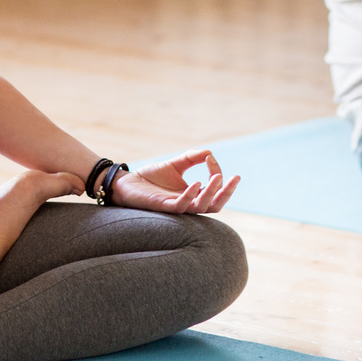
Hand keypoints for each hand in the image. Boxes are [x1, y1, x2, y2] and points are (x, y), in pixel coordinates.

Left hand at [109, 150, 238, 213]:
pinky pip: (181, 206)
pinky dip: (190, 195)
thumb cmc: (151, 178)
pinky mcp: (163, 207)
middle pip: (215, 205)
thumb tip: (209, 153)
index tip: (211, 159)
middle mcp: (188, 204)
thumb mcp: (175, 164)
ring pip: (201, 207)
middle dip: (226, 193)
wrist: (127, 183)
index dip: (217, 176)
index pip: (214, 191)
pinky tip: (196, 183)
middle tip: (234, 178)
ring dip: (211, 193)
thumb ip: (191, 158)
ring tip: (218, 177)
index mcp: (193, 196)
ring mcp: (176, 207)